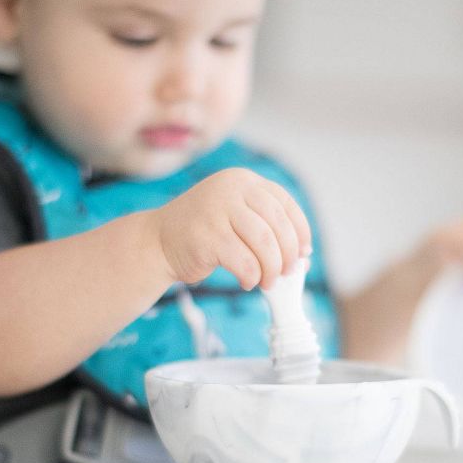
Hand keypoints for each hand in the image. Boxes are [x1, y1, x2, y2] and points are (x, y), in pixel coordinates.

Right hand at [151, 168, 312, 289]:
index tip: (303, 253)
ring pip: (264, 244)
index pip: (286, 203)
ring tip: (266, 282)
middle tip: (286, 273)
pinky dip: (252, 277)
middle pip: (278, 225)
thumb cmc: (205, 234)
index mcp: (244, 180)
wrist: (159, 241)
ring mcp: (217, 210)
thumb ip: (268, 234)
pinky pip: (245, 262)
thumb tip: (303, 262)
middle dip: (288, 255)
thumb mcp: (238, 223)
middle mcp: (231, 188)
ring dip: (271, 269)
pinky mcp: (207, 236)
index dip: (300, 231)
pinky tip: (247, 281)